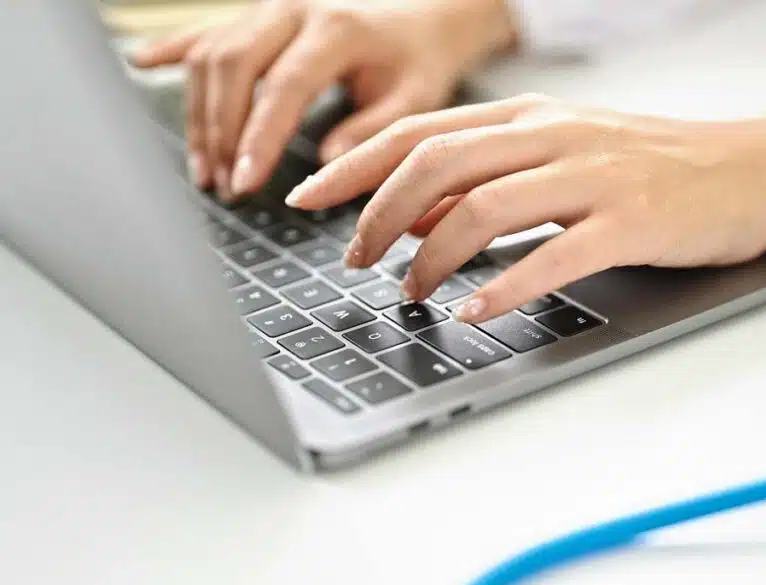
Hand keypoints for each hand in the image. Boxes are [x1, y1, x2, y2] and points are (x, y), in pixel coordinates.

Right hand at [131, 0, 516, 200]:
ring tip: (205, 170)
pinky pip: (206, 30)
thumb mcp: (414, 101)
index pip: (286, 85)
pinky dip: (173, 49)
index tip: (246, 181)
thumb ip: (373, 131)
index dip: (260, 136)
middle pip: (234, 64)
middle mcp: (293, 9)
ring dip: (200, 114)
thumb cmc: (418, 62)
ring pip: (213, 53)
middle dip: (220, 130)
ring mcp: (269, 9)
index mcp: (337, 30)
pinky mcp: (256, 15)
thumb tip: (326, 166)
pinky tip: (142, 62)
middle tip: (222, 185)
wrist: (423, 17)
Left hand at [283, 94, 765, 322]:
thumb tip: (416, 213)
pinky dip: (503, 287)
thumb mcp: (561, 157)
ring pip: (483, 207)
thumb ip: (490, 178)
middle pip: (436, 163)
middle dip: (377, 214)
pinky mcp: (629, 221)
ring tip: (409, 293)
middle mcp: (553, 136)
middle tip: (353, 260)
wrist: (748, 168)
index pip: (420, 131)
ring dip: (431, 256)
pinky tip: (473, 311)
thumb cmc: (650, 167)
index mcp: (530, 117)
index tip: (308, 199)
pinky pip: (552, 255)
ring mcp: (592, 176)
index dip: (354, 166)